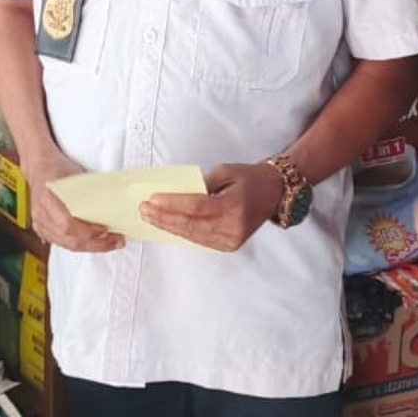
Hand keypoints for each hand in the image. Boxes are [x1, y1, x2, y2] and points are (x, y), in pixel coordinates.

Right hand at [24, 150, 124, 253]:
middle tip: (115, 240)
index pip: (67, 225)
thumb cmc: (56, 169)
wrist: (40, 168)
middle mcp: (42, 214)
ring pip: (68, 245)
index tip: (104, 230)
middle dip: (96, 244)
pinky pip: (63, 244)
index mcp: (47, 198)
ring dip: (90, 247)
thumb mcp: (75, 175)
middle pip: (70, 239)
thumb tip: (114, 200)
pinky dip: (80, 245)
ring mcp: (40, 224)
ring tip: (108, 243)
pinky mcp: (43, 230)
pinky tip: (93, 243)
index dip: (87, 232)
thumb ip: (89, 191)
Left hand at [140, 162, 284, 252]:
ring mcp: (231, 240)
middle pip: (191, 225)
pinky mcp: (228, 245)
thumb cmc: (250, 178)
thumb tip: (175, 193)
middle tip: (143, 209)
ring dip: (168, 226)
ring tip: (149, 217)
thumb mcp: (226, 171)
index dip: (173, 205)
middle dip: (164, 218)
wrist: (274, 193)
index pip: (197, 208)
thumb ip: (201, 184)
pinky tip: (166, 225)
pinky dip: (181, 232)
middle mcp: (233, 227)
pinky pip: (199, 240)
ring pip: (192, 235)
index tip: (152, 200)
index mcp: (234, 206)